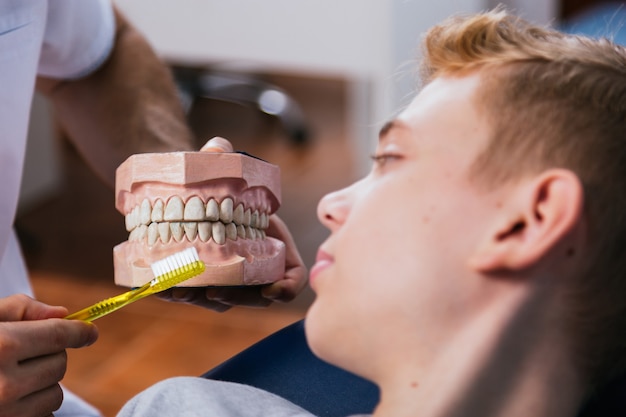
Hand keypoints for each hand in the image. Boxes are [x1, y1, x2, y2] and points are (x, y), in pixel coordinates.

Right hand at [0, 294, 97, 416]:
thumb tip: (62, 314)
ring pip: (54, 394)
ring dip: (42, 385)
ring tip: (11, 379)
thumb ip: (20, 310)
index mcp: (1, 346)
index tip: (90, 332)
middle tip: (23, 356)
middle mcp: (5, 383)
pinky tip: (12, 400)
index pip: (58, 335)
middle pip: (59, 364)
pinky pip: (44, 416)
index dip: (79, 331)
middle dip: (50, 356)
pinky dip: (34, 408)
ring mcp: (8, 412)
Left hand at [157, 137, 307, 310]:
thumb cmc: (218, 183)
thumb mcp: (224, 167)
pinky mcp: (204, 281)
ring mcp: (231, 279)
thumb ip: (222, 156)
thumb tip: (216, 147)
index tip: (272, 290)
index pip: (293, 276)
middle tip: (214, 290)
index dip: (287, 288)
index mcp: (274, 244)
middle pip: (256, 296)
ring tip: (181, 291)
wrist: (191, 192)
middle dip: (236, 298)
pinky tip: (162, 287)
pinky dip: (180, 295)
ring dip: (203, 300)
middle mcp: (256, 267)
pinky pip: (196, 296)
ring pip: (224, 300)